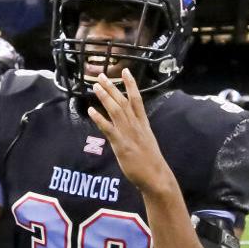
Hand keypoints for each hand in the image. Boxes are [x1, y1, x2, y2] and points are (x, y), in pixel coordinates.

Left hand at [87, 69, 174, 193]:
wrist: (156, 176)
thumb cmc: (151, 163)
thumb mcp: (147, 142)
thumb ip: (138, 132)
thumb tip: (131, 128)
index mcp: (144, 124)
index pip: (137, 99)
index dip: (131, 84)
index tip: (126, 71)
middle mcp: (136, 125)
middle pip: (123, 101)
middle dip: (112, 87)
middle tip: (102, 75)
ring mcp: (129, 134)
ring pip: (116, 110)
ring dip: (105, 97)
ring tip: (96, 86)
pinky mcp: (121, 144)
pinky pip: (109, 128)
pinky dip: (99, 118)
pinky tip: (91, 110)